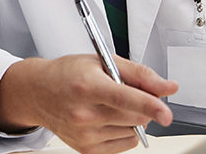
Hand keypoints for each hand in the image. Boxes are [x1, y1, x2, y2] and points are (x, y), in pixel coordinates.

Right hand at [0, 54, 177, 153]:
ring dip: (133, 118)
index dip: (150, 105)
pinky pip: (125, 143)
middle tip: (130, 92)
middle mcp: (84, 113)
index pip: (125, 98)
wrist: (37, 93)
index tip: (166, 112)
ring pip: (133, 131)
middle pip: (135, 116)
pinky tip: (108, 118)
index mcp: (87, 86)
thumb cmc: (68, 74)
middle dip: (145, 105)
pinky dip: (125, 131)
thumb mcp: (102, 60)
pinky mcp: (87, 149)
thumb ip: (139, 73)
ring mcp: (85, 134)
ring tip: (111, 104)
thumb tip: (168, 87)